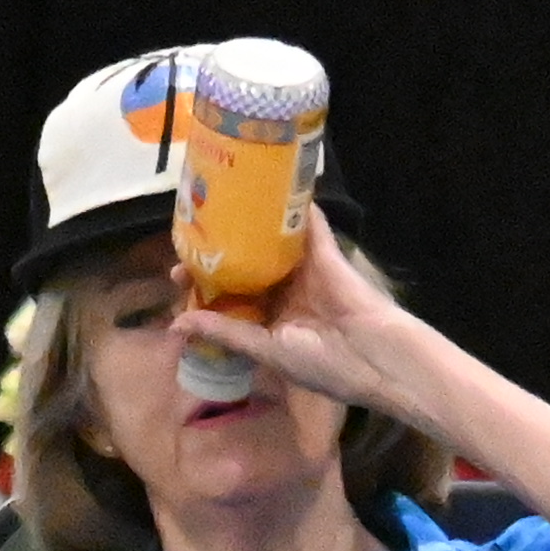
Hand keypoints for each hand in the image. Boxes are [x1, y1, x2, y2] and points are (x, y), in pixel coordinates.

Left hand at [173, 210, 444, 431]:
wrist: (372, 355)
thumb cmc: (321, 362)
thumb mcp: (266, 350)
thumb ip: (225, 333)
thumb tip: (177, 325)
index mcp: (271, 320)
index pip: (232, 298)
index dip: (206, 286)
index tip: (179, 275)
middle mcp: (285, 293)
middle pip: (246, 268)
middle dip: (218, 256)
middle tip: (190, 242)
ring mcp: (304, 270)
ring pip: (269, 245)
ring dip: (246, 230)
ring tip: (215, 212)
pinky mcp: (323, 252)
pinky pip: (306, 226)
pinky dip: (292, 208)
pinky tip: (270, 188)